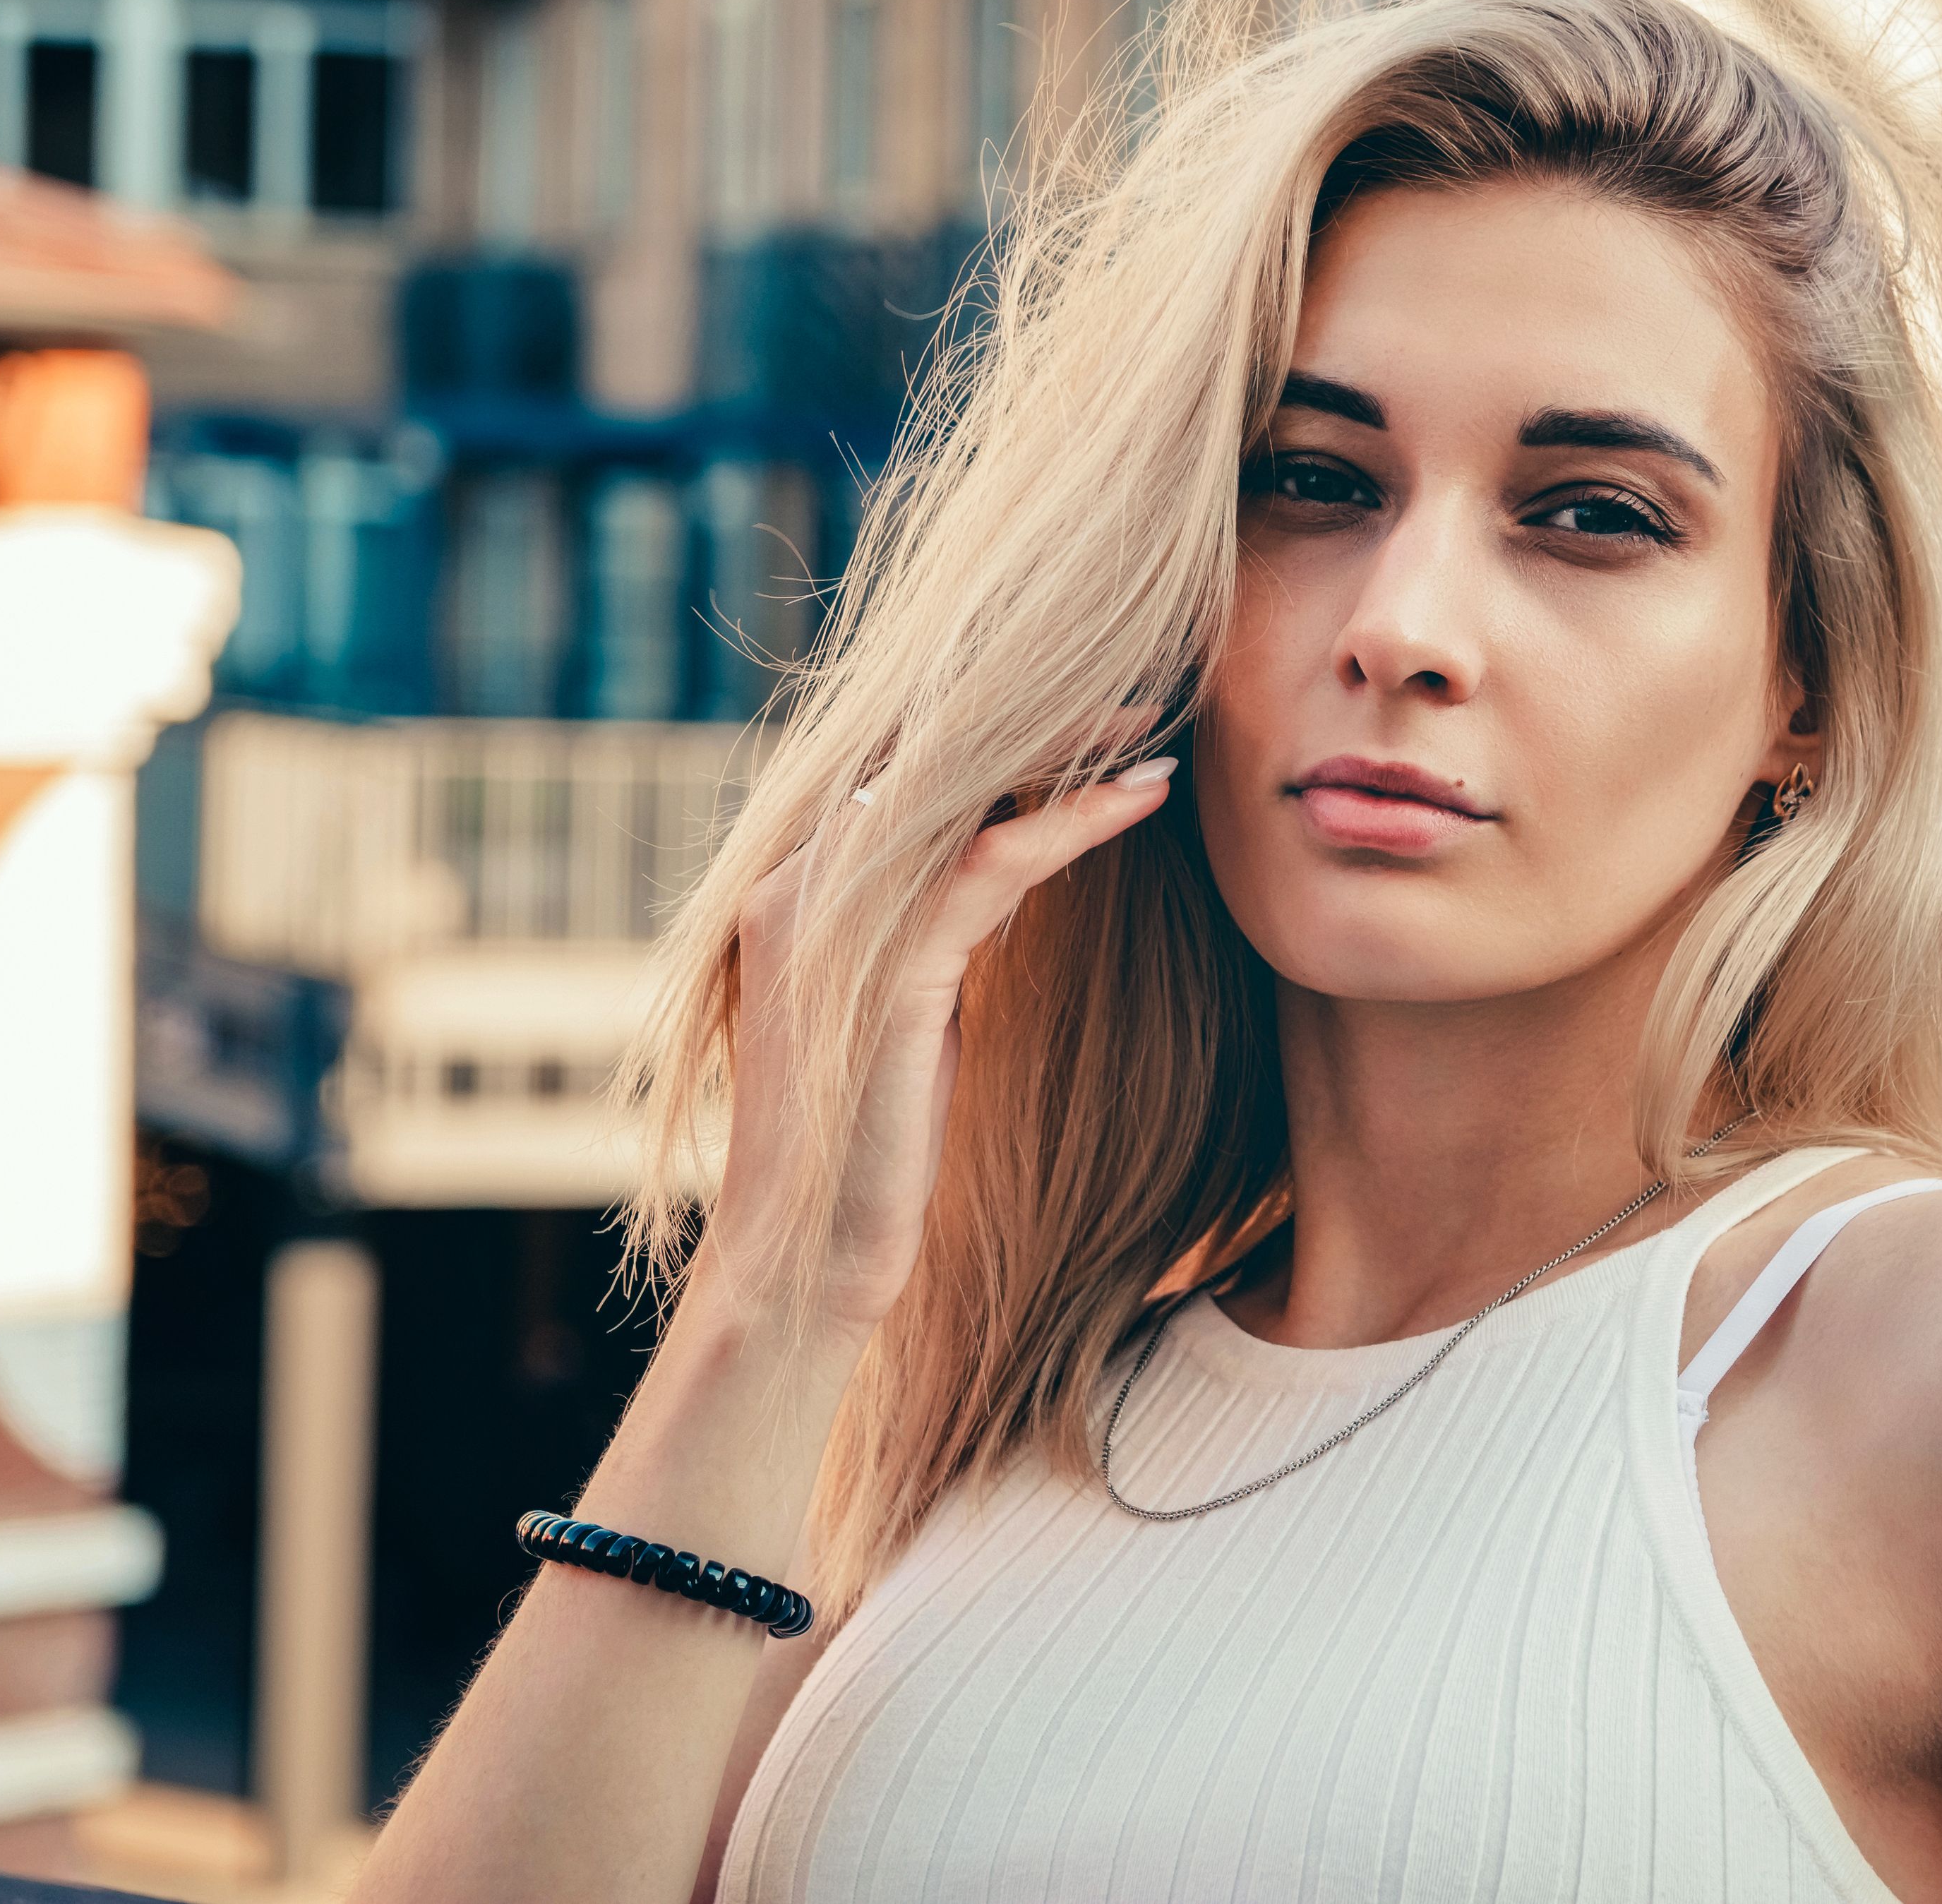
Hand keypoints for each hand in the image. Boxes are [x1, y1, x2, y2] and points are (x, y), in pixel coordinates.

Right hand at [711, 747, 1179, 1331]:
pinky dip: (1070, 821)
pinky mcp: (885, 973)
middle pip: (925, 748)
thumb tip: (1005, 845)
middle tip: (1137, 688)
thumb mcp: (905, 995)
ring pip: (958, 786)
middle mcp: (793, 879)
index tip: (1086, 699)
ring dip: (1064, 748)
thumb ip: (934, 912)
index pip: (895, 756)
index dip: (992, 713)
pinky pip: (991, 863)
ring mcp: (828, 920)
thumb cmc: (871, 1132)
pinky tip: (1136, 800)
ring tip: (1150, 729)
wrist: (809, 1253)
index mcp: (791, 879)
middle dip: (1035, 709)